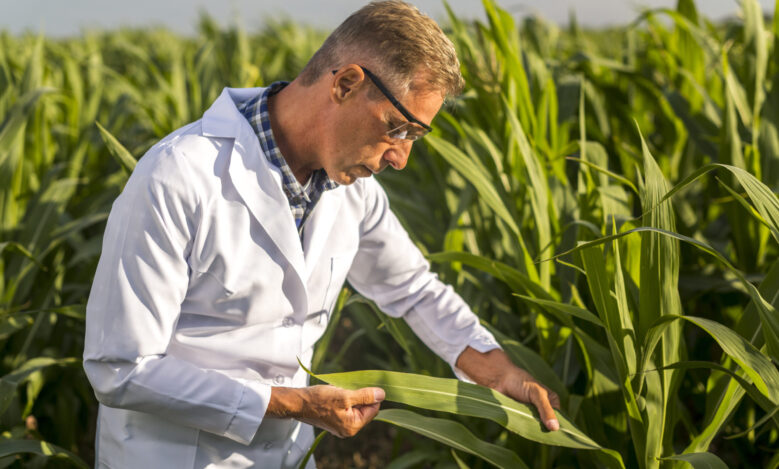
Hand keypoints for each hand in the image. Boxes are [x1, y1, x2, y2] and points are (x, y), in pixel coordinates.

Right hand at [267, 385, 384, 437]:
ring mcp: (342, 426)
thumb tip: (382, 395)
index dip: (370, 396)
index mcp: (353, 426)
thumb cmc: (319, 399)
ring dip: (352, 397)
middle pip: (366, 409)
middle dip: (360, 397)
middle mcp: (349, 430)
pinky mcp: (336, 421)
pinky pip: (348, 409)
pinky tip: (336, 395)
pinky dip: (345, 400)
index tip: (360, 387)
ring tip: (339, 393)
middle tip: (347, 390)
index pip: (374, 409)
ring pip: (357, 408)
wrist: (298, 402)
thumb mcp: (345, 395)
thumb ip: (365, 396)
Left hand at [456, 347, 560, 430]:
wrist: (498, 379)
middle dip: (541, 429)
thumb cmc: (520, 382)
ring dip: (529, 428)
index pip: (558, 419)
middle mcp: (542, 409)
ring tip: (523, 421)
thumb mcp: (537, 394)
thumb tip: (555, 428)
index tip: (551, 433)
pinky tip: (515, 424)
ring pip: (533, 429)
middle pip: (546, 426)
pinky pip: (521, 429)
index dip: (555, 426)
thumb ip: (546, 410)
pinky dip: (519, 429)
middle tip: (534, 427)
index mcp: (551, 402)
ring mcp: (530, 414)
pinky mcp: (518, 418)